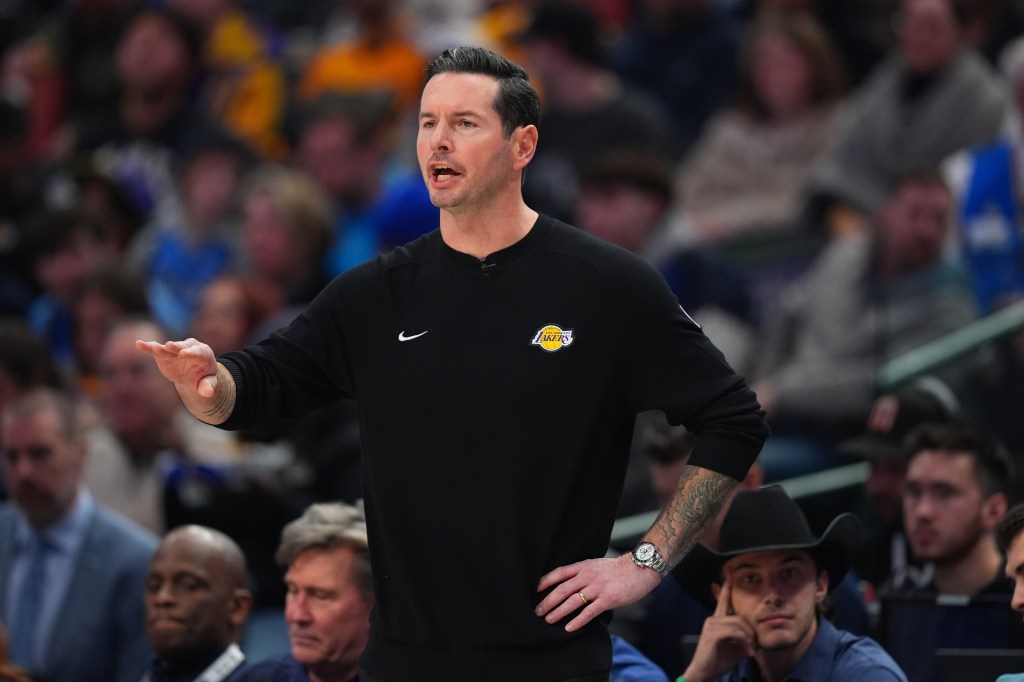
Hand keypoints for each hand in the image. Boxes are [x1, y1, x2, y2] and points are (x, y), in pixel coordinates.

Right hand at [136, 338, 218, 397]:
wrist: (193, 375)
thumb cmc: (203, 378)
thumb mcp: (207, 383)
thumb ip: (208, 386)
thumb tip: (208, 393)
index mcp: (203, 353)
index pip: (197, 352)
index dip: (190, 353)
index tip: (183, 354)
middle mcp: (189, 348)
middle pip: (182, 347)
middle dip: (176, 347)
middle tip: (169, 346)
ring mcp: (175, 350)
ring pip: (167, 348)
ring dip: (160, 348)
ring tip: (153, 347)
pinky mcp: (164, 354)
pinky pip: (155, 350)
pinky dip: (148, 347)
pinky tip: (139, 344)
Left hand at [534, 553, 660, 632]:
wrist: (639, 569)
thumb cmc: (619, 569)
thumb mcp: (597, 565)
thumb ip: (584, 572)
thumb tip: (571, 583)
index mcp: (584, 566)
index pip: (559, 573)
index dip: (545, 581)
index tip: (535, 591)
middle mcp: (588, 576)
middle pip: (562, 589)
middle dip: (547, 601)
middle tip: (537, 611)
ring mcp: (597, 587)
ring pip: (572, 601)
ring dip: (558, 612)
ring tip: (549, 620)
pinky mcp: (607, 599)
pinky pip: (589, 612)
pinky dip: (578, 621)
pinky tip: (570, 628)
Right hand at [683, 577, 756, 681]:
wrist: (704, 673)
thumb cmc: (718, 660)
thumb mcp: (735, 648)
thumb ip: (743, 638)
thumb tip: (756, 637)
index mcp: (717, 621)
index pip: (722, 601)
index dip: (725, 589)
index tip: (728, 576)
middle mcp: (713, 620)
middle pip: (739, 617)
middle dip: (750, 631)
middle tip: (754, 647)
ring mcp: (711, 625)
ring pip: (738, 624)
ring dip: (748, 639)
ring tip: (750, 651)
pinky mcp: (712, 634)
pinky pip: (734, 632)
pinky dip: (743, 641)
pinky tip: (746, 650)